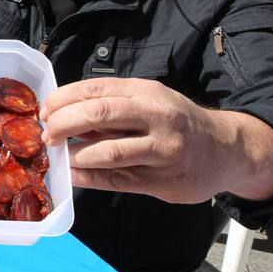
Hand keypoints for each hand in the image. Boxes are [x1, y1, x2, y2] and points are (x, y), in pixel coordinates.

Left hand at [42, 78, 272, 204]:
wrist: (227, 150)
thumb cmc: (178, 122)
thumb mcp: (151, 101)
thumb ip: (113, 105)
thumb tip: (63, 111)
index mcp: (147, 92)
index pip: (95, 89)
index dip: (63, 99)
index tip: (46, 110)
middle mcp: (157, 117)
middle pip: (98, 115)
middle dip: (63, 124)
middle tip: (48, 134)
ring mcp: (162, 151)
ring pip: (107, 152)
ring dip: (74, 155)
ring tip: (60, 156)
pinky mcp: (164, 181)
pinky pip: (117, 180)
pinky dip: (88, 178)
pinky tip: (74, 175)